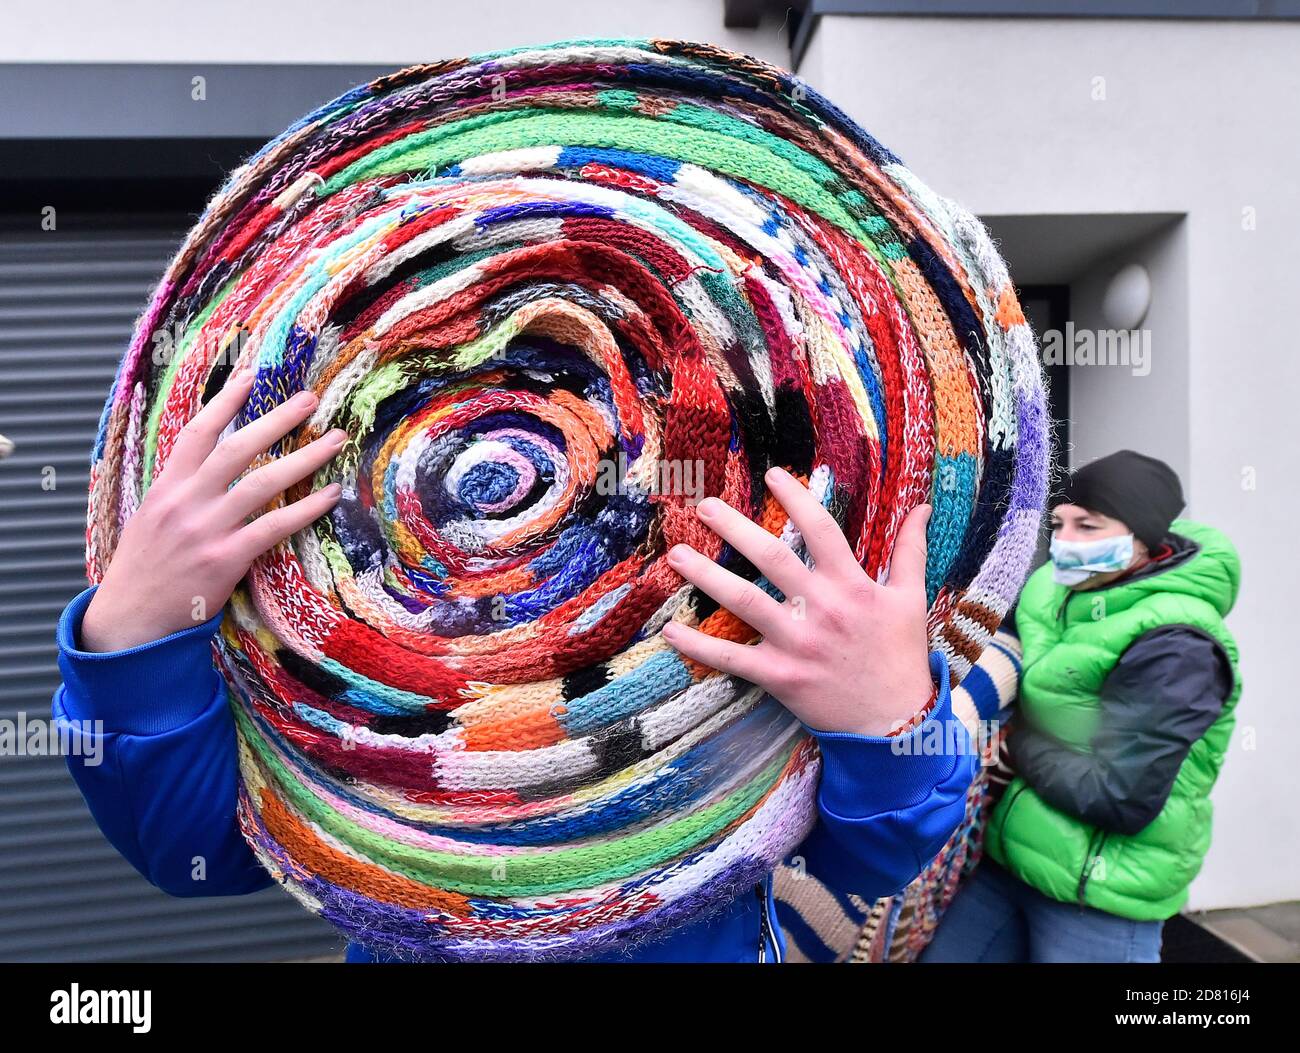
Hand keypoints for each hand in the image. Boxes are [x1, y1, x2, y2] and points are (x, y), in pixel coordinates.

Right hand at [80, 370, 344, 651]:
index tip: (249, 374)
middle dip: (276, 419)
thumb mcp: (152, 519)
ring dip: (304, 458)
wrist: (129, 619)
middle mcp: (186, 502)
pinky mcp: (226, 559)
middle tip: (309, 399)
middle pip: (237, 448)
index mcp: (167, 487)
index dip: (224, 400)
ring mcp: (207, 529)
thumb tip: (215, 466)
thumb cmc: (146, 569)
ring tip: (334, 440)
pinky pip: (274, 525)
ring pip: (262, 481)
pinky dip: (305, 507)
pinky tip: (330, 494)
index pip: (197, 433)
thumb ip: (182, 491)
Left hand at [661, 466, 933, 736]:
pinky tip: (670, 630)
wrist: (896, 723)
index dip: (796, 498)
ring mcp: (798, 644)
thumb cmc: (900, 655)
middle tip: (704, 506)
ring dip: (707, 577)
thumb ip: (910, 549)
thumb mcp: (910, 598)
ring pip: (745, 602)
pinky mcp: (780, 677)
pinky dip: (700, 646)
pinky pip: (732, 660)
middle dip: (736, 529)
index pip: (821, 530)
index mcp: (851, 586)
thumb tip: (923, 506)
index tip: (771, 474)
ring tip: (676, 555)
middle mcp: (821, 609)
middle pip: (772, 559)